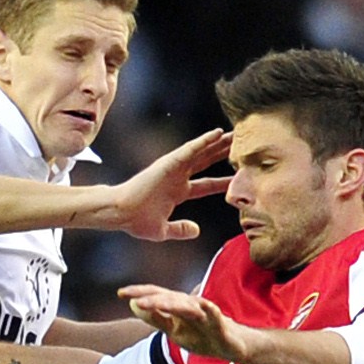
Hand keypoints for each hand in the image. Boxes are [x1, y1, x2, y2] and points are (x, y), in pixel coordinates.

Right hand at [91, 130, 230, 240]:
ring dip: (218, 143)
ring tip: (236, 134)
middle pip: (207, 162)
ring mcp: (173, 168)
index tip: (238, 178)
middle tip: (242, 146)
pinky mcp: (169, 162)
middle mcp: (178, 177)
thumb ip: (181, 229)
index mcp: (178, 192)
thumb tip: (196, 230)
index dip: (223, 181)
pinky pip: (190, 149)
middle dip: (223, 155)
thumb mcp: (163, 230)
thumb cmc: (136, 221)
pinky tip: (217, 134)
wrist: (121, 212)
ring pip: (201, 152)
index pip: (207, 184)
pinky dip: (203, 141)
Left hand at [119, 283, 248, 362]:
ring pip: (186, 305)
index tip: (120, 293)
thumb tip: (134, 306)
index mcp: (176, 306)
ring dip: (170, 303)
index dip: (139, 293)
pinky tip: (202, 305)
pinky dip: (207, 310)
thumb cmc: (201, 336)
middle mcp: (189, 305)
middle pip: (168, 298)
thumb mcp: (174, 330)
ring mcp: (205, 312)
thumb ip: (155, 318)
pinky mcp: (219, 322)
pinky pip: (213, 314)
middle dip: (151, 298)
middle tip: (133, 298)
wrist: (232, 346)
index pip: (156, 295)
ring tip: (153, 303)